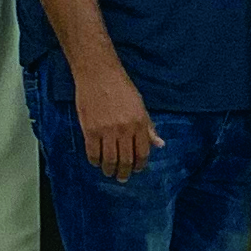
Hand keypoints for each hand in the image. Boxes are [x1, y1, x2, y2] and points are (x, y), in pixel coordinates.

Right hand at [74, 63, 158, 183]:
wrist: (98, 73)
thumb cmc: (121, 86)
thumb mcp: (140, 105)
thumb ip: (149, 127)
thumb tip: (160, 144)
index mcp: (139, 123)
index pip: (142, 153)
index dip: (140, 165)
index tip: (136, 169)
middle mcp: (125, 129)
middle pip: (126, 160)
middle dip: (124, 173)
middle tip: (122, 177)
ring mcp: (106, 131)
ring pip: (109, 160)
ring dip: (109, 170)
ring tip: (109, 172)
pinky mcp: (90, 130)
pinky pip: (93, 153)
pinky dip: (95, 161)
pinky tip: (96, 161)